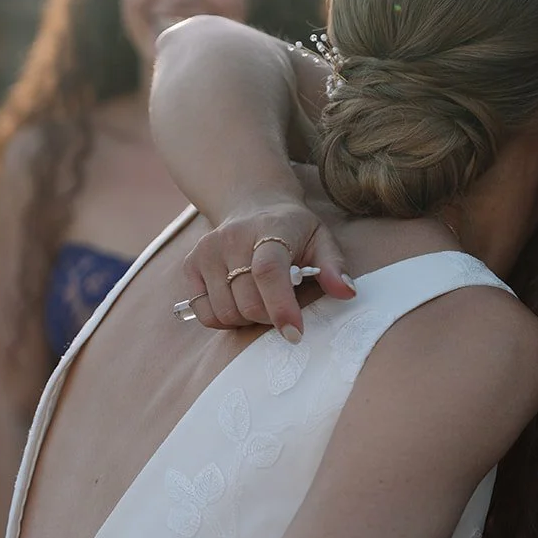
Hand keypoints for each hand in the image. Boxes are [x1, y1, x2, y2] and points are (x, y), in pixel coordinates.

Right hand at [181, 199, 351, 338]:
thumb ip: (334, 266)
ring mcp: (207, 251)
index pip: (268, 272)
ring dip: (247, 319)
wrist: (253, 204)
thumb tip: (347, 293)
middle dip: (269, 318)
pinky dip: (223, 318)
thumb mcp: (322, 239)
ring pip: (225, 312)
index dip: (281, 308)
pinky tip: (238, 302)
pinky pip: (203, 312)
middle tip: (282, 310)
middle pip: (248, 302)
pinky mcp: (190, 264)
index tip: (295, 334)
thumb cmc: (293, 229)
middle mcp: (232, 238)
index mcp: (271, 229)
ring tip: (261, 301)